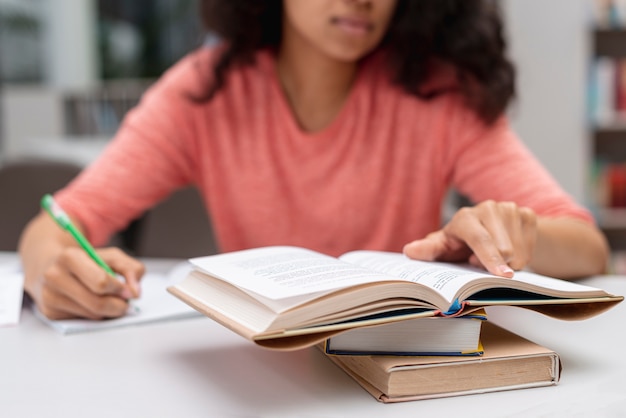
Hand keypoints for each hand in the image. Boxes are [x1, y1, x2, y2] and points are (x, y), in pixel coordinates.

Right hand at [26, 247, 144, 319]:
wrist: (51, 266)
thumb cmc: (86, 261)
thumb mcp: (112, 256)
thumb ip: (131, 269)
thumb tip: (135, 292)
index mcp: (70, 257)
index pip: (101, 282)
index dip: (119, 289)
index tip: (128, 291)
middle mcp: (55, 276)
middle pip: (97, 303)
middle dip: (118, 305)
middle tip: (125, 302)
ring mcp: (50, 296)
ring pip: (92, 314)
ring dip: (108, 311)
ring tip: (109, 299)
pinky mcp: (50, 312)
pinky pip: (83, 321)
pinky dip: (95, 315)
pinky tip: (93, 303)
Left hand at [403, 200, 536, 276]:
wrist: (489, 230)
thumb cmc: (460, 242)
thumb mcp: (444, 247)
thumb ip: (429, 250)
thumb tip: (409, 251)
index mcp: (465, 217)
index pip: (480, 239)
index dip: (490, 257)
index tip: (503, 275)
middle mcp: (488, 208)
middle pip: (505, 249)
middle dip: (497, 265)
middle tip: (480, 262)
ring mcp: (510, 208)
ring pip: (520, 252)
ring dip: (509, 263)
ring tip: (494, 257)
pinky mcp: (528, 214)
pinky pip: (532, 248)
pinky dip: (522, 257)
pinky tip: (509, 250)